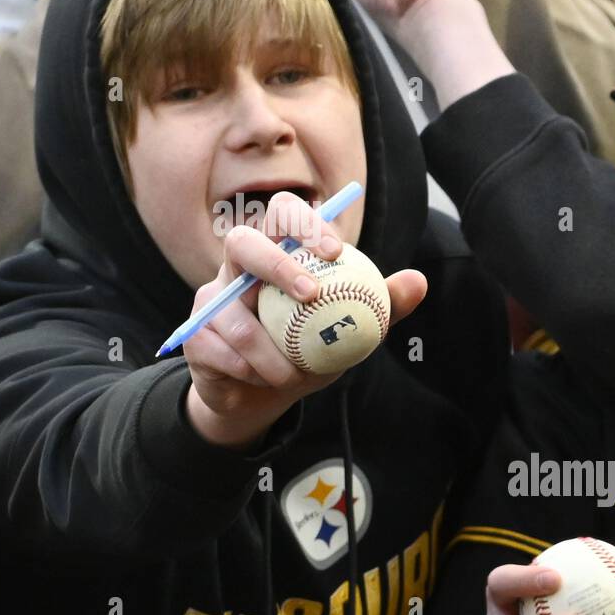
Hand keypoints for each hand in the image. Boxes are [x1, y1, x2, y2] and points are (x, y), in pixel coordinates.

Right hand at [184, 190, 425, 449]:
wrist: (262, 398)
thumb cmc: (307, 351)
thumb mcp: (349, 332)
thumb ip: (381, 307)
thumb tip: (418, 281)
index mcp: (276, 255)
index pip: (282, 215)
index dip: (304, 224)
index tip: (335, 252)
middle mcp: (238, 270)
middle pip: (241, 241)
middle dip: (276, 263)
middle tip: (310, 295)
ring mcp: (211, 301)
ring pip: (232, 314)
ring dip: (267, 350)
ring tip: (292, 373)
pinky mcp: (195, 335)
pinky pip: (218, 350)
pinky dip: (247, 369)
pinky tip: (262, 381)